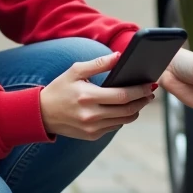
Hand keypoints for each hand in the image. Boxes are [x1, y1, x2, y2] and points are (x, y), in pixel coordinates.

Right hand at [40, 51, 156, 139]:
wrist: (41, 114)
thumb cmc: (59, 89)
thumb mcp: (75, 71)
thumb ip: (98, 64)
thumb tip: (119, 56)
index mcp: (88, 97)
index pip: (123, 95)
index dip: (140, 90)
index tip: (150, 84)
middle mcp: (91, 115)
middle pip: (128, 110)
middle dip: (143, 101)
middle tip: (150, 93)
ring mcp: (92, 128)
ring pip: (124, 121)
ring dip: (136, 110)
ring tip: (141, 100)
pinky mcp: (92, 136)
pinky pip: (115, 127)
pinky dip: (123, 118)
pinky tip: (124, 109)